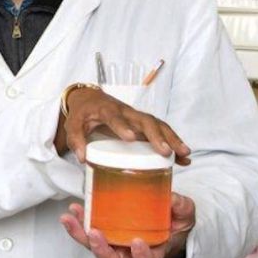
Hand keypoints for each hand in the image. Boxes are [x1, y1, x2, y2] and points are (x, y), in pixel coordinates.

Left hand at [55, 87, 190, 164]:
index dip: (123, 126)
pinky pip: (161, 131)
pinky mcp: (144, 125)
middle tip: (166, 151)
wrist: (91, 99)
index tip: (131, 138)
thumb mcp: (73, 123)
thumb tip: (83, 158)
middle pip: (145, 120)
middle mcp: (126, 111)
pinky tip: (184, 158)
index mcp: (107, 109)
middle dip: (157, 135)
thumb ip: (76, 139)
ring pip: (158, 125)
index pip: (115, 116)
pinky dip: (173, 143)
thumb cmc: (82, 113)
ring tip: (184, 154)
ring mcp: (137, 117)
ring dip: (172, 138)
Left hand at [59, 193, 196, 257]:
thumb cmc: (174, 222)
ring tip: (70, 218)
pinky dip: (79, 222)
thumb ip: (181, 207)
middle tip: (93, 234)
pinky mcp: (103, 233)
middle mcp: (130, 254)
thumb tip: (172, 199)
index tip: (138, 243)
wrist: (164, 221)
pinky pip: (88, 232)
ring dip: (80, 234)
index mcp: (153, 253)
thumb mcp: (184, 214)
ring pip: (95, 247)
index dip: (142, 256)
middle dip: (100, 250)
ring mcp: (115, 244)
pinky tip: (74, 209)